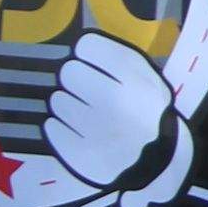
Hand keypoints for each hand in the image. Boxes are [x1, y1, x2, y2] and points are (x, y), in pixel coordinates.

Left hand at [43, 31, 175, 187]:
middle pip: (68, 71)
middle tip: (87, 88)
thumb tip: (80, 43)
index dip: (86, 51)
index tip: (91, 60)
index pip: (87, 47)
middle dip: (75, 78)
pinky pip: (51, 126)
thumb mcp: (149, 80)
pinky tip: (77, 129)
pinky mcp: (76, 152)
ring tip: (85, 112)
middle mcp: (112, 100)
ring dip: (66, 103)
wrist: (156, 163)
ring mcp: (92, 128)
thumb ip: (120, 59)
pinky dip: (60, 126)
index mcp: (135, 78)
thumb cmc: (149, 114)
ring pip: (56, 99)